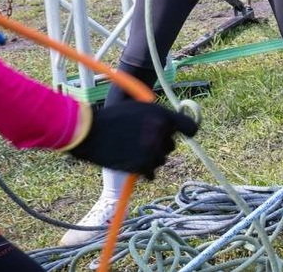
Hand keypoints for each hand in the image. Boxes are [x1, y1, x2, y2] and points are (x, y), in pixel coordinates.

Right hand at [68, 102, 197, 178]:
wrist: (91, 132)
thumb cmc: (114, 117)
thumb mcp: (141, 108)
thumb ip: (159, 116)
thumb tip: (175, 127)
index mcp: (163, 116)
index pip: (191, 128)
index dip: (187, 131)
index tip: (183, 134)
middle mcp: (161, 133)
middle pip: (172, 145)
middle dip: (161, 144)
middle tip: (144, 141)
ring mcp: (151, 150)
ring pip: (162, 159)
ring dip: (152, 157)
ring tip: (134, 150)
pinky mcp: (141, 165)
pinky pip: (151, 173)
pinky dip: (144, 171)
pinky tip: (135, 163)